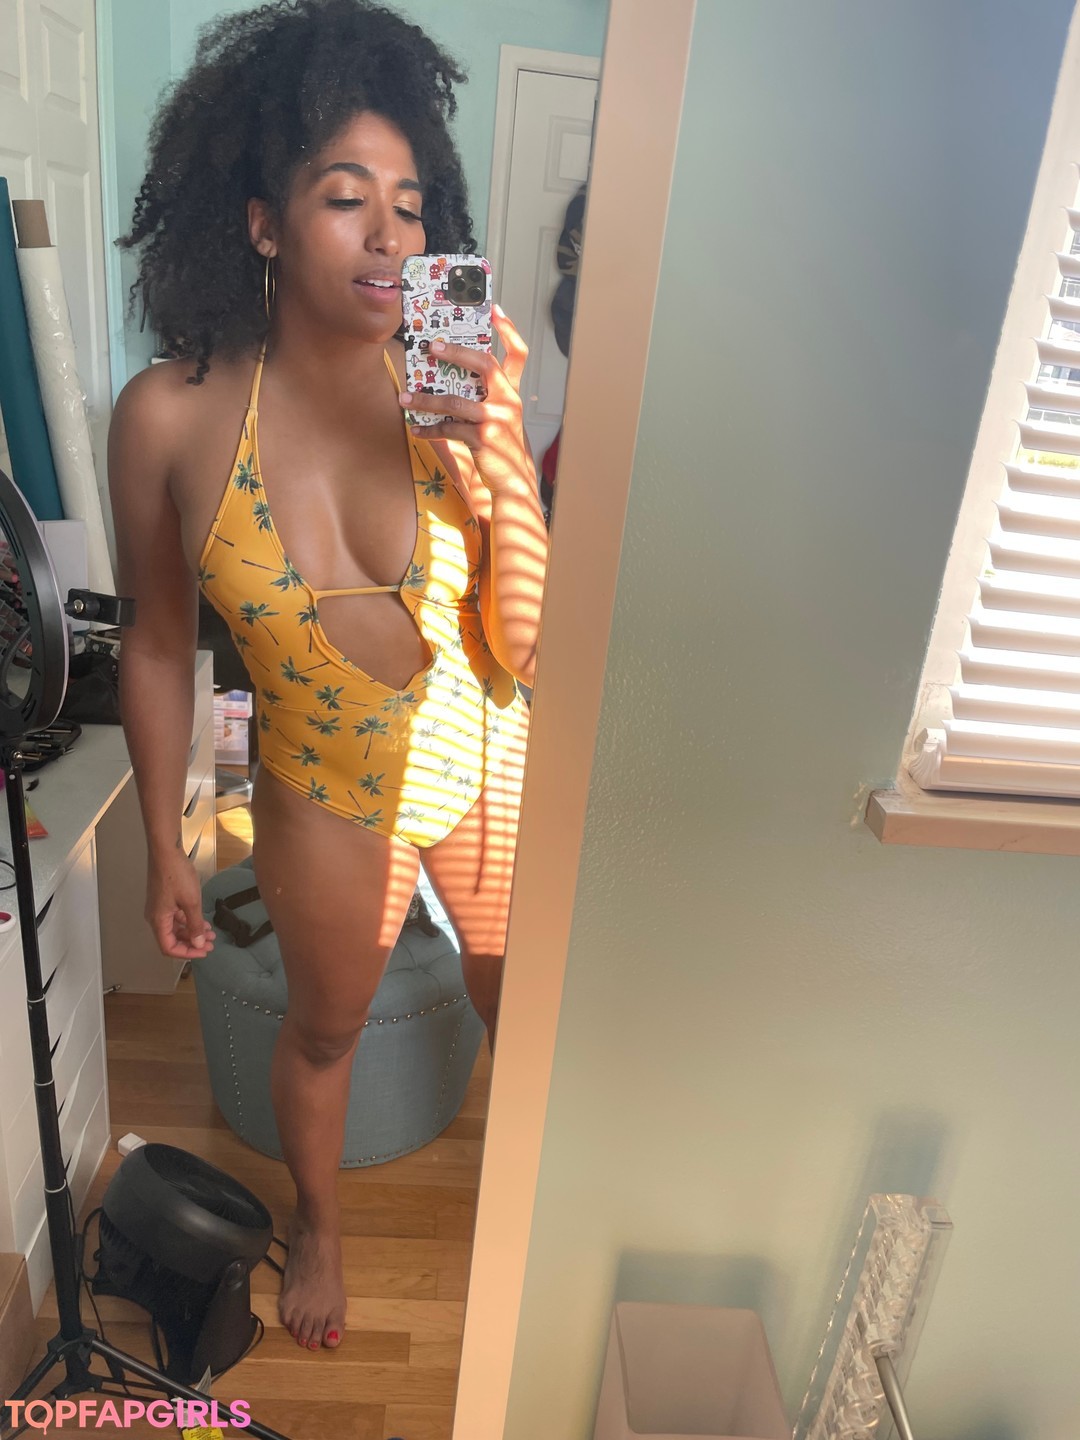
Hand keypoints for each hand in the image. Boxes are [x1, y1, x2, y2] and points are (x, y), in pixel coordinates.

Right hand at [146, 853, 216, 960]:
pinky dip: (188, 920)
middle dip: (192, 942)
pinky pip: (175, 916)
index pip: (169, 948)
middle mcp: (155, 916)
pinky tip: (202, 920)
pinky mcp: (164, 898)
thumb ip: (195, 925)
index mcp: (158, 920)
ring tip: (209, 932)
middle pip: (172, 939)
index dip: (187, 953)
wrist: (166, 850)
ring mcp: (159, 907)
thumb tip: (198, 943)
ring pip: (175, 927)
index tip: (203, 951)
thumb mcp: (191, 902)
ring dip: (192, 931)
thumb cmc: (176, 874)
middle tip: (210, 943)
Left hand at [398, 305, 535, 494]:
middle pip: (484, 364)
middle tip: (431, 347)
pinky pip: (449, 429)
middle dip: (455, 352)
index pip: (518, 354)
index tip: (495, 310)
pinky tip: (416, 429)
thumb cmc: (499, 444)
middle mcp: (507, 401)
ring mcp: (496, 419)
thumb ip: (481, 395)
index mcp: (510, 392)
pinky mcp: (483, 438)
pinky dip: (429, 429)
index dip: (509, 330)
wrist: (512, 480)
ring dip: (426, 399)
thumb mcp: (497, 415)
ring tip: (406, 398)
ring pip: (455, 401)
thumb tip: (445, 378)